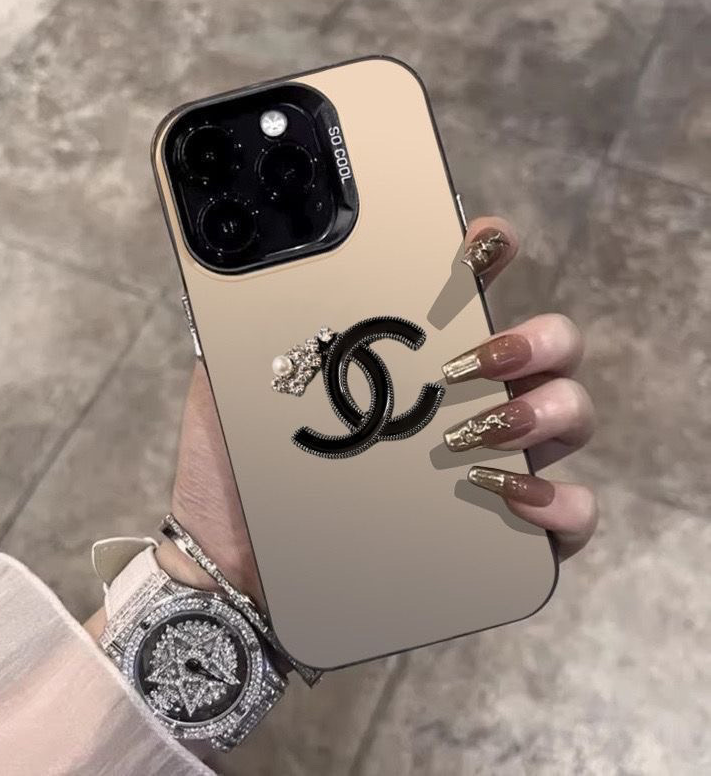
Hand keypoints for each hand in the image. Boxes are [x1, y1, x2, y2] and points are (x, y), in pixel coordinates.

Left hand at [158, 216, 597, 601]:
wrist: (236, 564)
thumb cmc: (245, 471)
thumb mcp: (240, 384)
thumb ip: (257, 325)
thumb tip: (264, 260)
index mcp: (415, 363)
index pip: (473, 294)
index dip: (492, 255)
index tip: (483, 242)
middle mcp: (467, 404)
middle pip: (550, 348)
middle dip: (534, 338)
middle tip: (473, 361)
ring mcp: (492, 466)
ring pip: (570, 416)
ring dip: (545, 410)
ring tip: (473, 431)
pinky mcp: (502, 537)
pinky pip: (569, 514)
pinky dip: (560, 500)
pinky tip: (511, 494)